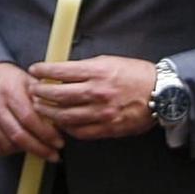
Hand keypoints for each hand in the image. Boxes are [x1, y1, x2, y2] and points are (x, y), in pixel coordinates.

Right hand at [0, 62, 63, 160]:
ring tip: (39, 149)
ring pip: (7, 145)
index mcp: (9, 90)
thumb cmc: (7, 79)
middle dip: (40, 149)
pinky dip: (9, 152)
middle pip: (18, 135)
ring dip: (26, 151)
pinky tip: (20, 147)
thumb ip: (44, 97)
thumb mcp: (27, 80)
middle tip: (53, 154)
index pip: (29, 118)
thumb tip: (62, 116)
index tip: (58, 141)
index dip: (46, 133)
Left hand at [29, 54, 156, 139]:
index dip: (44, 71)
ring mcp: (102, 112)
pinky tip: (61, 123)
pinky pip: (80, 131)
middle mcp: (98, 92)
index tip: (34, 70)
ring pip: (65, 116)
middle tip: (33, 91)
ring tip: (41, 108)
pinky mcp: (108, 128)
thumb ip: (86, 68)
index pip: (62, 71)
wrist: (161, 93)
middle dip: (40, 93)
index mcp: (98, 71)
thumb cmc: (136, 74)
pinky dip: (66, 128)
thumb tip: (62, 72)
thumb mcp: (110, 61)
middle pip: (58, 95)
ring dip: (49, 112)